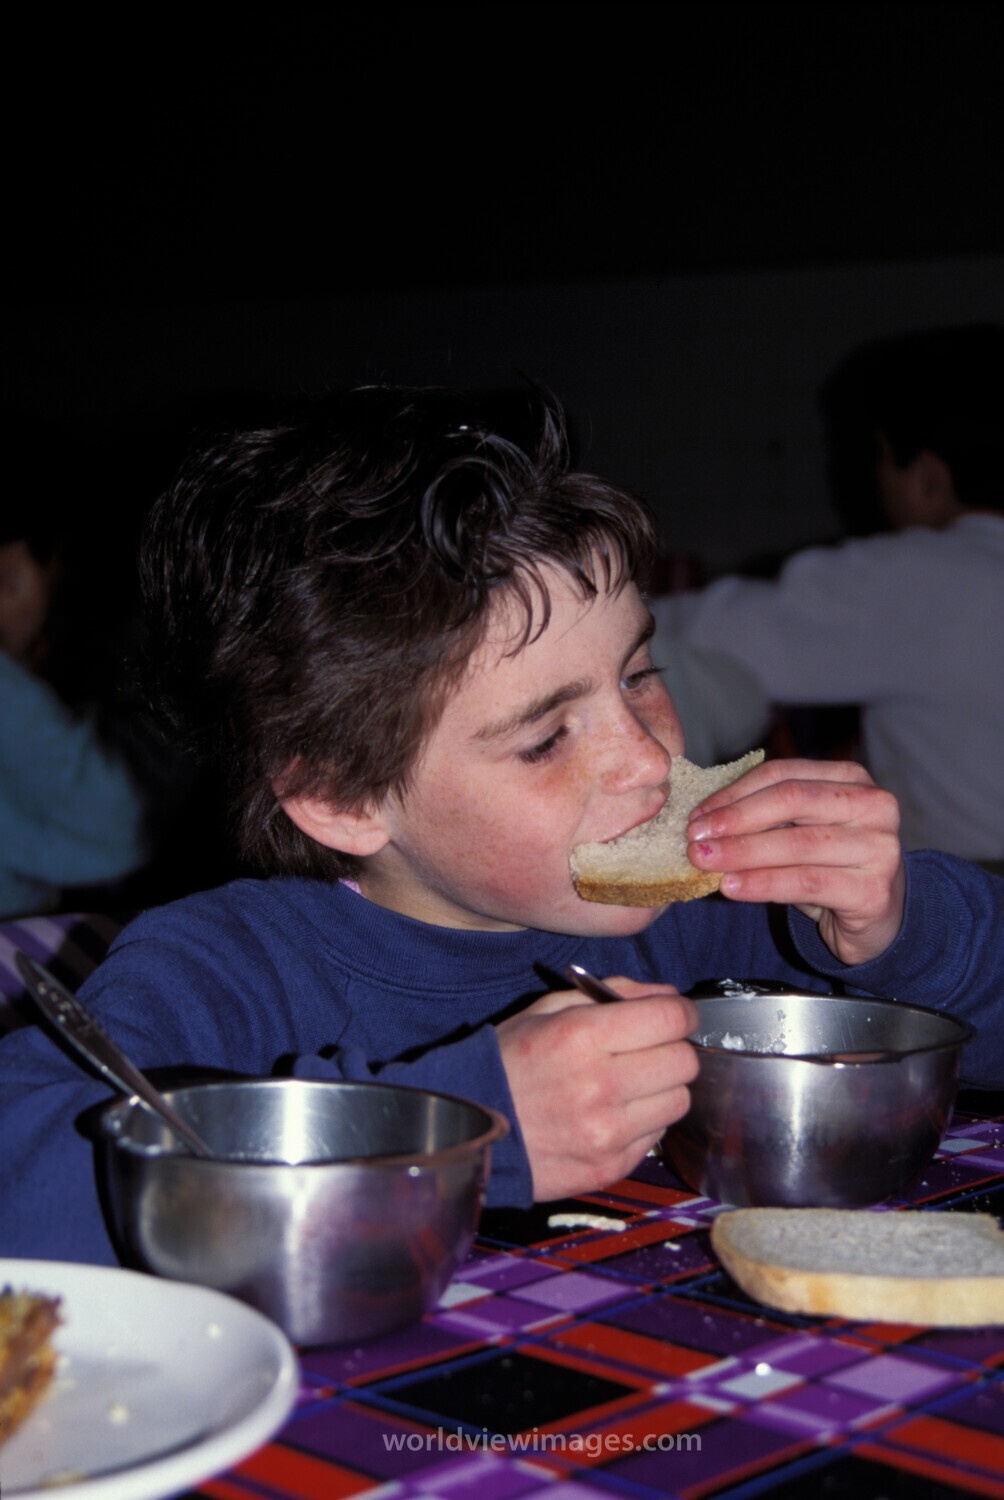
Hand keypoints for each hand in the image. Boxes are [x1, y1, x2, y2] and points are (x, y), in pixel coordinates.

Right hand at [495, 977, 697, 1201]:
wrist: (470, 1128)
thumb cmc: (510, 1063)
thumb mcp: (547, 1009)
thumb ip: (611, 993)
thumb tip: (668, 995)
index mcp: (582, 1037)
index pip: (670, 1019)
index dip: (680, 1012)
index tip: (673, 1015)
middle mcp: (600, 1086)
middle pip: (685, 1061)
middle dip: (673, 1049)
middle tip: (650, 1050)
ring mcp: (607, 1133)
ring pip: (679, 1101)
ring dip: (663, 1089)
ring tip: (630, 1085)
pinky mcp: (610, 1167)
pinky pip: (658, 1137)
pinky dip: (645, 1122)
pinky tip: (614, 1114)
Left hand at [686, 757, 905, 965]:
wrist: (876, 919)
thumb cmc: (829, 867)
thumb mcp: (802, 830)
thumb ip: (766, 815)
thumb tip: (703, 818)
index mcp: (852, 779)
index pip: (783, 774)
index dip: (735, 793)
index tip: (698, 815)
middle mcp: (874, 806)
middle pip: (792, 800)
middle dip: (736, 819)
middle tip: (695, 837)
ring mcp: (879, 848)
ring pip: (797, 843)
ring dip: (742, 852)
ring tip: (705, 861)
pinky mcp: (873, 891)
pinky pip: (806, 883)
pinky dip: (762, 883)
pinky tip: (731, 887)